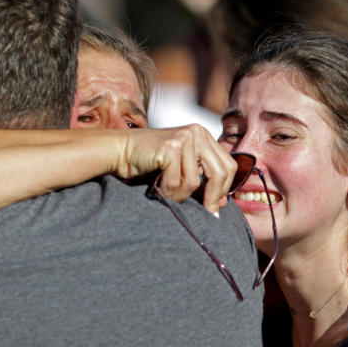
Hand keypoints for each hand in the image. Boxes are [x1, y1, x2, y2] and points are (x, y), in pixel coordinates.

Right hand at [116, 125, 236, 213]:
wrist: (119, 151)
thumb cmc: (148, 162)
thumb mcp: (180, 167)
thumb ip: (201, 178)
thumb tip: (222, 203)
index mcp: (203, 135)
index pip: (228, 165)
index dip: (224, 189)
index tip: (215, 207)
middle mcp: (197, 133)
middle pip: (220, 173)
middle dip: (212, 197)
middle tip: (207, 214)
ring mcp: (184, 138)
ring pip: (195, 182)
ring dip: (180, 195)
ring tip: (166, 192)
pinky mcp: (170, 148)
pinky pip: (177, 182)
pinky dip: (167, 191)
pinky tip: (157, 186)